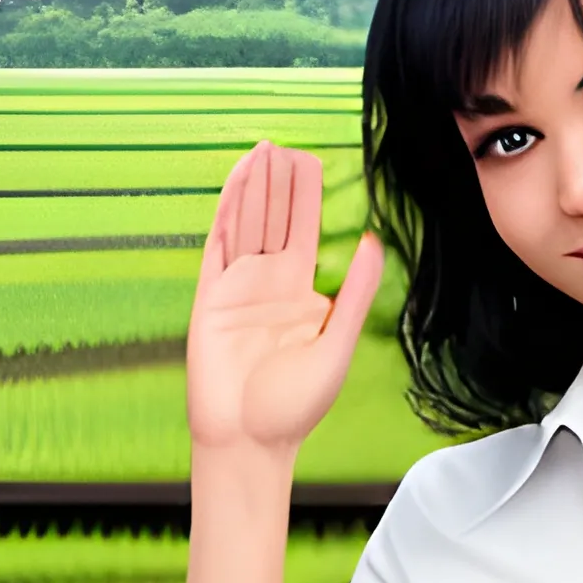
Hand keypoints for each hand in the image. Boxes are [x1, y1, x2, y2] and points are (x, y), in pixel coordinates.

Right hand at [186, 139, 386, 456]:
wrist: (250, 439)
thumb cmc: (295, 406)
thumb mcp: (337, 344)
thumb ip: (354, 293)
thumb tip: (372, 242)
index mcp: (301, 294)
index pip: (304, 231)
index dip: (307, 196)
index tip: (312, 160)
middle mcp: (269, 285)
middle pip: (274, 219)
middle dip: (280, 181)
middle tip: (286, 142)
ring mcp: (237, 287)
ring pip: (246, 223)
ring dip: (255, 186)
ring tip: (264, 148)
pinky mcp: (210, 296)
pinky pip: (218, 243)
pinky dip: (227, 210)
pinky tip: (237, 181)